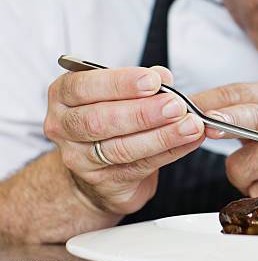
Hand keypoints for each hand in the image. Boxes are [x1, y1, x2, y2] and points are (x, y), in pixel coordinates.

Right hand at [44, 67, 205, 214]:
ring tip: (190, 125)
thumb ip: (140, 84)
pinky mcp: (104, 183)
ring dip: (162, 135)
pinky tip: (190, 140)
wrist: (97, 169)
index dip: (120, 83)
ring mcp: (81, 159)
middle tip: (176, 106)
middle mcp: (64, 127)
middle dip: (143, 112)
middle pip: (100, 120)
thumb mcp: (119, 94)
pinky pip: (141, 166)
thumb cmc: (110, 120)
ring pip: (121, 148)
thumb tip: (164, 77)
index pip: (83, 87)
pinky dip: (171, 151)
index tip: (153, 81)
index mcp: (64, 96)